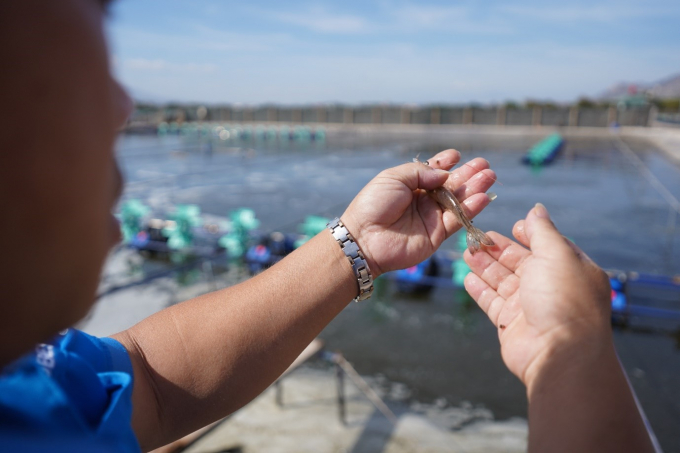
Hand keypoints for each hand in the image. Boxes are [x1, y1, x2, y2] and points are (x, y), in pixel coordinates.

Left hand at [341, 149, 495, 276]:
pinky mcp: (437, 235)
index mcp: (411, 185)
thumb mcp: (394, 178)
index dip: (446, 163)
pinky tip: (483, 197)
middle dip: (468, 174)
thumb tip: (445, 174)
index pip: (433, 172)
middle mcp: (423, 200)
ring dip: (475, 189)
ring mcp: (431, 217)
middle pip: (451, 185)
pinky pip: (457, 220)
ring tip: (490, 176)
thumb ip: (421, 172)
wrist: (364, 238)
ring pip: (458, 201)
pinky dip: (471, 209)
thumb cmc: (373, 204)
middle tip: (484, 165)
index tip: (456, 155)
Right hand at [463, 203, 611, 388]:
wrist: (559, 354)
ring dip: (485, 265)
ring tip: (466, 251)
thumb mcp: (556, 255)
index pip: (548, 246)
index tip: (513, 226)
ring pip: (502, 280)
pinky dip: (480, 289)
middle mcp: (551, 287)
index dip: (530, 234)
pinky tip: (468, 277)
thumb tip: (537, 210)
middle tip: (476, 236)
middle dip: (498, 248)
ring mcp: (530, 306)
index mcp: (570, 269)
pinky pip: (492, 301)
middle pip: (520, 262)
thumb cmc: (564, 300)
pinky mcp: (511, 323)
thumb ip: (543, 231)